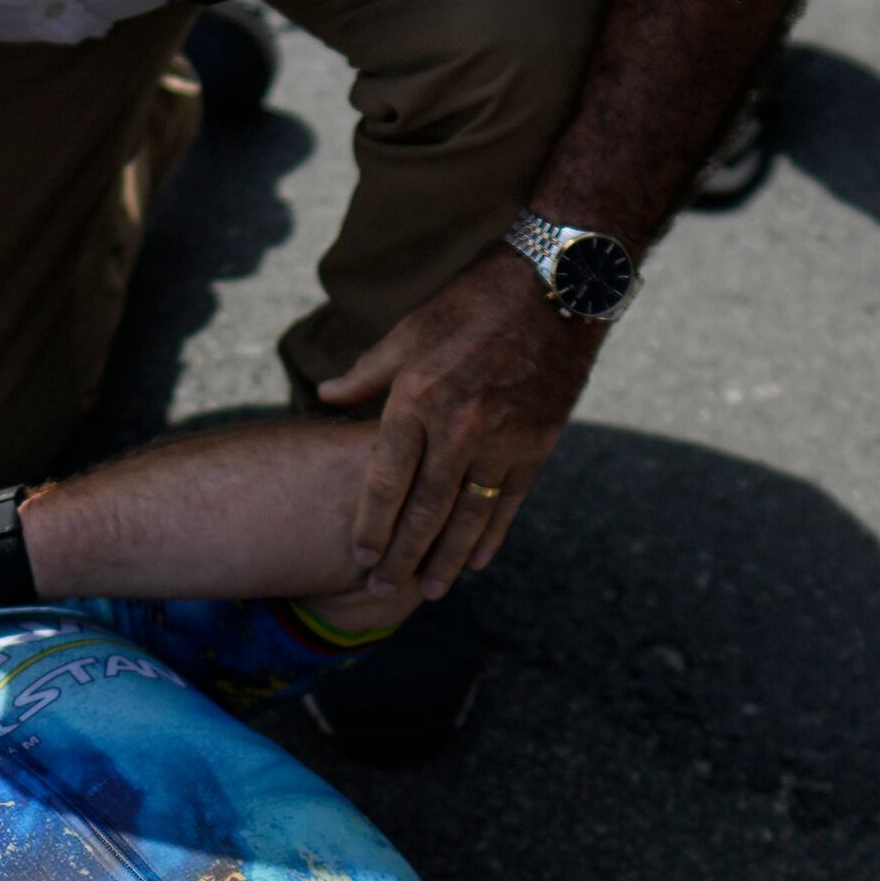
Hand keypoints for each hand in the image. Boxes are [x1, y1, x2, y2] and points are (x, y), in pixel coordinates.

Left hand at [316, 251, 600, 592]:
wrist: (554, 288)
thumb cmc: (472, 304)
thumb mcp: (410, 330)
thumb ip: (368, 373)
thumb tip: (325, 394)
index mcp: (417, 399)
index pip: (386, 479)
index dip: (372, 524)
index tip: (359, 556)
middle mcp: (458, 427)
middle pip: (424, 510)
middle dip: (402, 556)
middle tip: (382, 591)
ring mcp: (502, 440)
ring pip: (467, 515)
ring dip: (446, 559)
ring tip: (430, 592)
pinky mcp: (537, 444)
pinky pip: (509, 501)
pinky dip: (492, 535)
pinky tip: (476, 561)